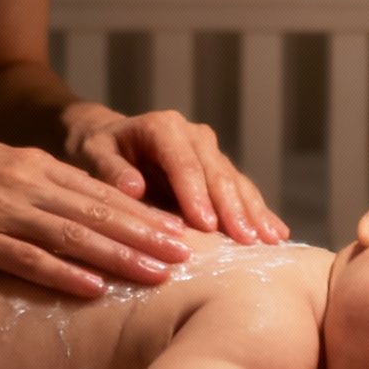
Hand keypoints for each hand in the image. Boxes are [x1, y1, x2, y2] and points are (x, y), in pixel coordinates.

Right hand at [0, 128, 194, 297]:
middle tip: (190, 256)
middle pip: (98, 212)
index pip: (101, 193)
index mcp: (33, 166)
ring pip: (73, 234)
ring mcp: (0, 210)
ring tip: (157, 274)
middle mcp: (25, 184)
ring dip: (120, 255)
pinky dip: (64, 273)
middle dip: (148, 235)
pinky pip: (26, 258)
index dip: (145, 213)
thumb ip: (34, 188)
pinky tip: (94, 288)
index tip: (182, 231)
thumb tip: (74, 216)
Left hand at [63, 105, 289, 243]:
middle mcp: (193, 135)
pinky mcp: (218, 169)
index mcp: (164, 127)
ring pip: (235, 182)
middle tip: (247, 241)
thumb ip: (110, 170)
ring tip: (269, 241)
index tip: (207, 225)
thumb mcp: (91, 154)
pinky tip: (277, 234)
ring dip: (253, 212)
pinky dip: (259, 211)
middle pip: (217, 174)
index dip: (197, 194)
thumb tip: (133, 188)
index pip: (185, 164)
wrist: (110, 139)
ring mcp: (210, 151)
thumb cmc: (96, 149)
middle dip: (233, 208)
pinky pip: (242, 190)